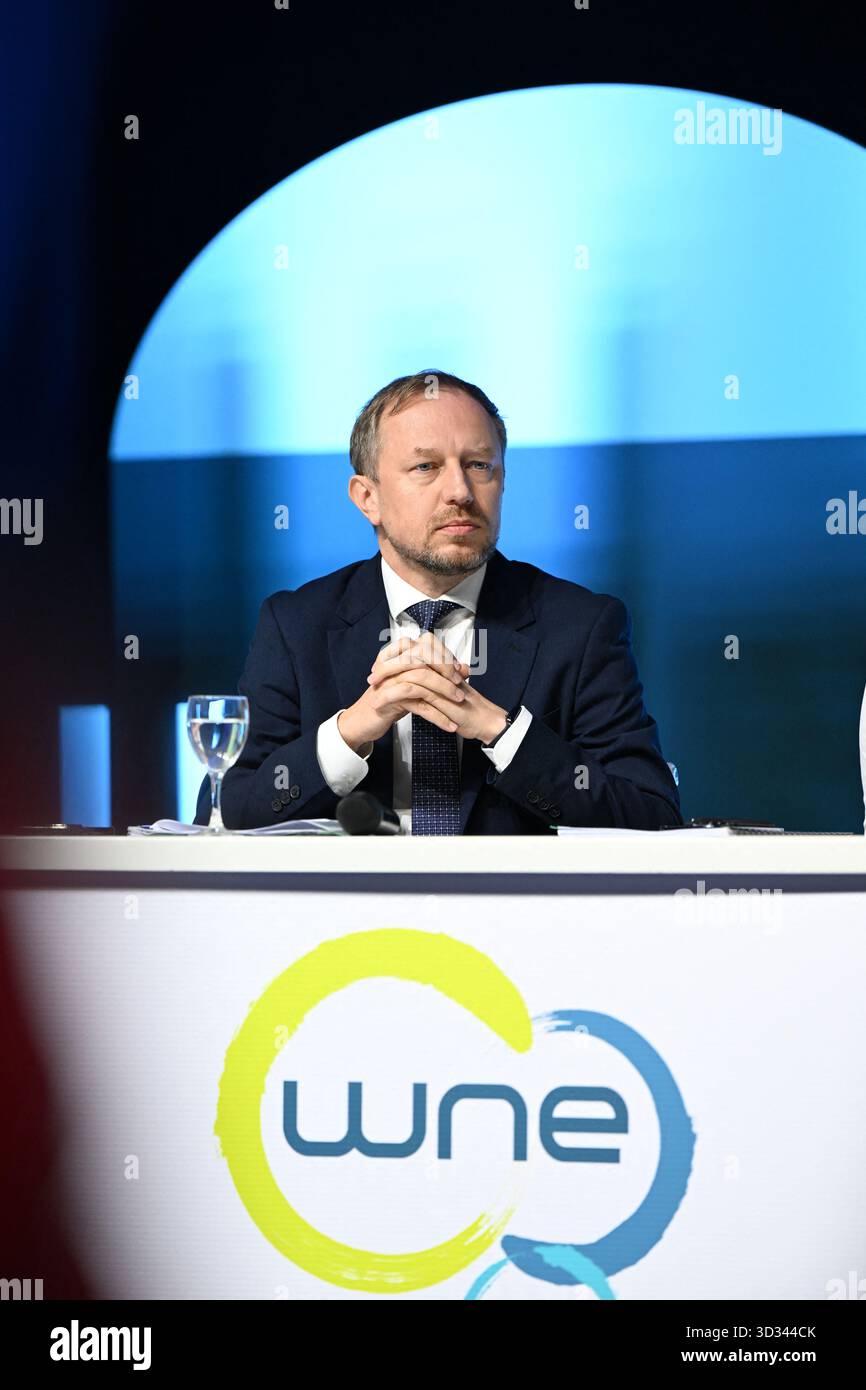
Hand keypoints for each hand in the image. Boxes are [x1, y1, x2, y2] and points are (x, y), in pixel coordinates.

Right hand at [338, 632, 470, 748]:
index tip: (458, 670)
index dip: (444, 654)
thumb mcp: (417, 684)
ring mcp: (389, 680)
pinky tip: (449, 725)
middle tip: (460, 685)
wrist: (365, 720)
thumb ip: (439, 674)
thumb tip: (465, 668)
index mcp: (398, 654)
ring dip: (444, 691)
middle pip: (424, 656)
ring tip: (459, 702)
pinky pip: (417, 704)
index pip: (426, 643)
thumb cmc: (392, 700)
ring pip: (421, 678)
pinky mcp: (388, 700)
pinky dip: (436, 716)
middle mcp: (392, 663)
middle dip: (446, 669)